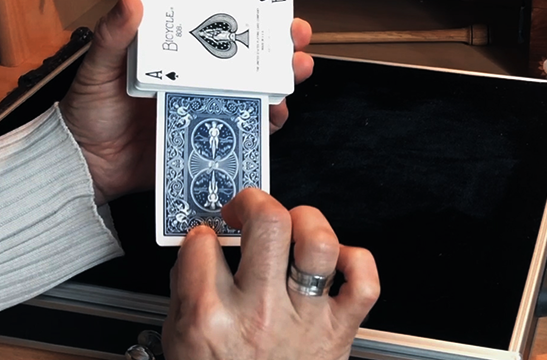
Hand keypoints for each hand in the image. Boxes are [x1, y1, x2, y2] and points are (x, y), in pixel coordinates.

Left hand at [59, 0, 313, 204]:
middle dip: (271, 34)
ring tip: (295, 67)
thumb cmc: (88, 113)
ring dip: (280, 73)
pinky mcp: (210, 132)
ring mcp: (204, 102)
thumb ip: (112, 38)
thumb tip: (131, 2)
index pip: (194, 9)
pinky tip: (276, 110)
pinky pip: (246, 123)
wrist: (89, 166)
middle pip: (238, 46)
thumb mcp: (95, 71)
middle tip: (291, 30)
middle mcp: (191, 71)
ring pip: (252, 83)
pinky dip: (266, 117)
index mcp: (165, 48)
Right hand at [162, 189, 379, 359]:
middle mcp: (260, 313)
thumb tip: (198, 251)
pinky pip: (363, 281)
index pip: (201, 243)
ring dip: (305, 220)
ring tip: (292, 227)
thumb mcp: (183, 345)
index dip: (202, 232)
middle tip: (247, 210)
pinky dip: (356, 260)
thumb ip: (186, 293)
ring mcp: (305, 320)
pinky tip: (333, 261)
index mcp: (212, 319)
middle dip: (254, 201)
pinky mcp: (340, 331)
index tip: (207, 236)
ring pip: (319, 242)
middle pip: (268, 224)